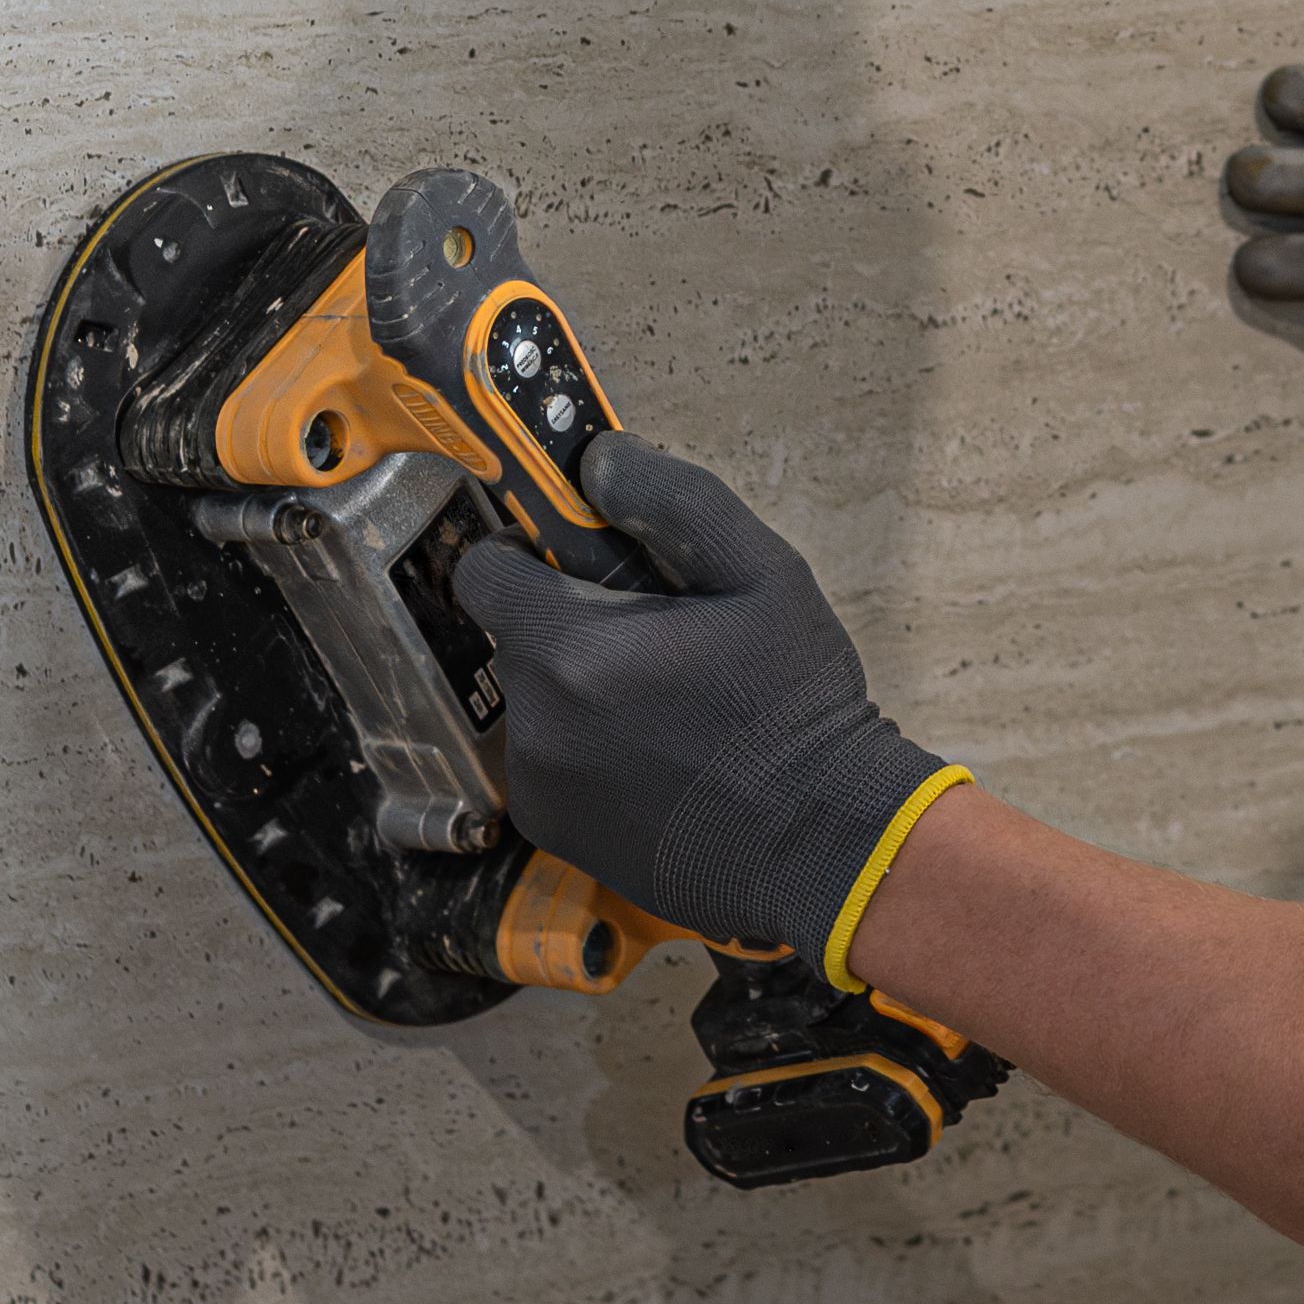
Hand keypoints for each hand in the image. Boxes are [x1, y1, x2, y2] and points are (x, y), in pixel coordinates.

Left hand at [449, 441, 960, 970]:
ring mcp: (538, 782)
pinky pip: (546, 762)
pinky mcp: (551, 829)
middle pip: (518, 639)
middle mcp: (536, 721)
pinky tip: (655, 760)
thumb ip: (673, 503)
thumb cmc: (796, 711)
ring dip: (578, 693)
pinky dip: (584, 752)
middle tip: (656, 645)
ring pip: (535, 702)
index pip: (484, 571)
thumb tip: (599, 459)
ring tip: (664, 711)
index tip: (576, 566)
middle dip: (571, 629)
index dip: (527, 556)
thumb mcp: (764, 578)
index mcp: (572, 647)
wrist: (819, 845)